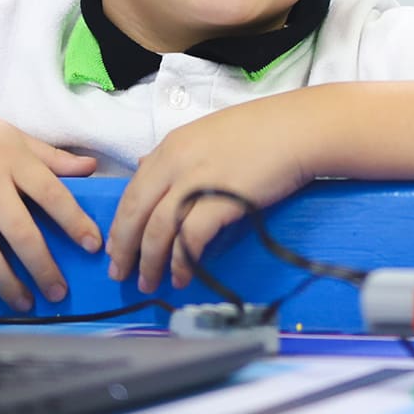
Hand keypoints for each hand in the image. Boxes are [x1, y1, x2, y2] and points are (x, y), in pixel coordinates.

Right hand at [0, 107, 101, 309]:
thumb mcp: (17, 138)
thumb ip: (53, 158)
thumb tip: (90, 167)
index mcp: (14, 162)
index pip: (52, 194)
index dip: (74, 221)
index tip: (92, 245)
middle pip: (21, 231)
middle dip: (41, 265)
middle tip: (58, 291)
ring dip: (7, 282)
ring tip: (25, 302)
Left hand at [106, 95, 317, 292]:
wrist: (297, 129)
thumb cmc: (259, 131)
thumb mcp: (205, 134)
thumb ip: (173, 154)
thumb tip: (143, 165)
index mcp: (170, 147)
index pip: (131, 191)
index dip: (119, 224)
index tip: (116, 247)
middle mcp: (175, 162)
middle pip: (135, 212)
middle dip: (124, 248)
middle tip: (120, 273)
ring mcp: (196, 181)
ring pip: (156, 230)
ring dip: (149, 262)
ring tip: (148, 283)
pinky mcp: (220, 200)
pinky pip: (190, 239)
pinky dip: (182, 262)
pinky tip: (182, 276)